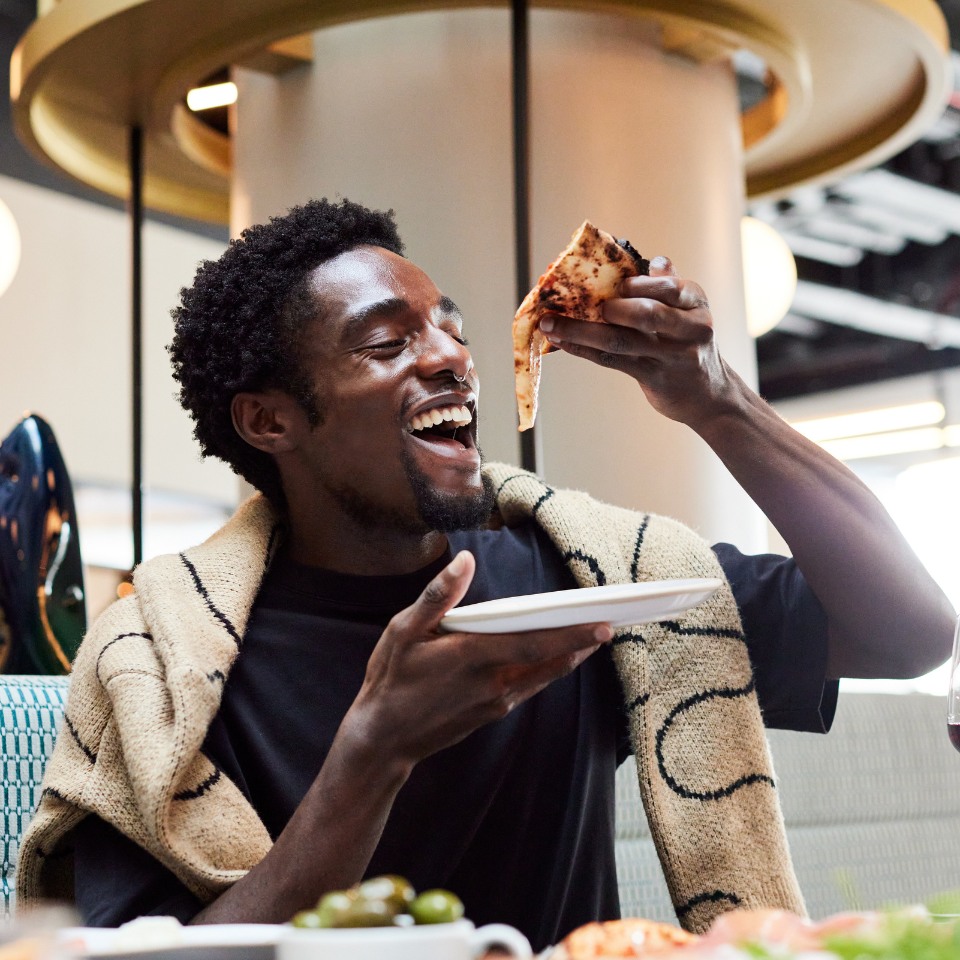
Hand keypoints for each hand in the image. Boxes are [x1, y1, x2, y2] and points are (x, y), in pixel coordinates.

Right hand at [345, 550, 611, 767]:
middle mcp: (491, 684)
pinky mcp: (493, 713)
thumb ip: (437, 596)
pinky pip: (530, 686)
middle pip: (547, 659)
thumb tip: (464, 561)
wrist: (383, 739)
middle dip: (580, 641)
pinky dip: (549, 669)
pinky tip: (557, 656)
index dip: (570, 634)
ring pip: (543, 675)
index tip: (601, 622)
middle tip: (610, 623)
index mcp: (471, 657)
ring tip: (593, 635)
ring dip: (569, 656)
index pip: (532, 642)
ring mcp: (495, 702)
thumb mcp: (402, 631)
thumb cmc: (390, 679)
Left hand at [539, 257, 732, 427]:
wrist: (708, 394)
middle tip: (580, 302)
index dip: (637, 284)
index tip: (610, 282)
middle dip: (611, 307)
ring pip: (621, 340)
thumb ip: (668, 286)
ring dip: (580, 330)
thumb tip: (652, 260)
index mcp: (696, 302)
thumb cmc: (688, 344)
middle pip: (647, 314)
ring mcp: (672, 356)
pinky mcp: (655, 378)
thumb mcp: (688, 310)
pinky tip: (561, 343)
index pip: (667, 286)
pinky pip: (613, 361)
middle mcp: (689, 328)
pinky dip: (583, 350)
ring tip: (550, 323)